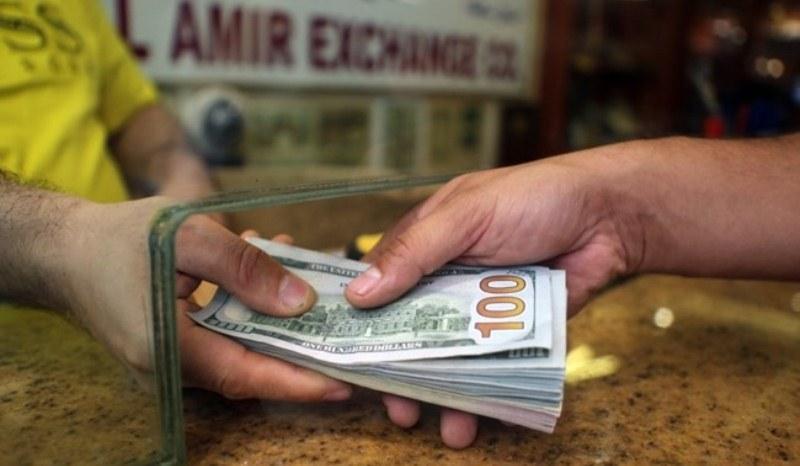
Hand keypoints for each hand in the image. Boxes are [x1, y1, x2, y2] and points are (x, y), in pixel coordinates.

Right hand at [62, 197, 351, 401]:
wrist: (64, 250)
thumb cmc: (118, 240)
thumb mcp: (187, 238)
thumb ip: (244, 268)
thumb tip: (298, 303)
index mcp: (172, 348)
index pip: (247, 376)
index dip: (298, 382)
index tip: (342, 384)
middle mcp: (173, 366)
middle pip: (250, 367)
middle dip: (300, 351)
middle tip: (346, 338)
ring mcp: (172, 359)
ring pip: (239, 348)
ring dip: (277, 320)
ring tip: (311, 282)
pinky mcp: (174, 344)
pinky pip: (222, 334)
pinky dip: (250, 309)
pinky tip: (269, 267)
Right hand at [345, 150, 645, 446]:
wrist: (609, 217)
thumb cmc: (533, 199)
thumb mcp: (466, 216)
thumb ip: (415, 252)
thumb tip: (359, 293)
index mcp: (426, 243)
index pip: (380, 286)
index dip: (362, 323)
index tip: (350, 361)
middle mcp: (447, 277)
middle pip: (414, 331)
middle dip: (404, 372)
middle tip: (400, 408)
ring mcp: (481, 306)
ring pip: (453, 355)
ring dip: (446, 392)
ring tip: (448, 424)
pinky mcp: (515, 329)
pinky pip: (493, 364)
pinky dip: (486, 391)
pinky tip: (481, 416)